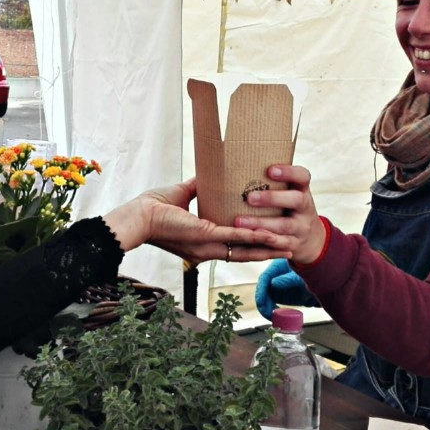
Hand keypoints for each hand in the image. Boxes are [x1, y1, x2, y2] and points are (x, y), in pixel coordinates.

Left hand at [103, 178, 289, 266]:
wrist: (139, 215)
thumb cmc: (154, 208)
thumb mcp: (183, 196)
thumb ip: (198, 189)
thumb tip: (208, 176)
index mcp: (202, 242)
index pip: (233, 247)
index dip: (253, 245)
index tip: (270, 241)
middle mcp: (207, 249)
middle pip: (244, 253)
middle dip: (267, 252)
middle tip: (289, 250)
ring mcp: (207, 244)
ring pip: (244, 249)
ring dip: (267, 248)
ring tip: (288, 249)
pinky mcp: (205, 235)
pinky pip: (235, 238)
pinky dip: (253, 237)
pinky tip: (269, 236)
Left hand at [235, 165, 326, 264]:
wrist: (311, 239)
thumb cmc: (287, 208)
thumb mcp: (287, 193)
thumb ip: (269, 182)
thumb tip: (233, 163)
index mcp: (302, 190)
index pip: (302, 176)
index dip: (289, 172)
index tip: (270, 170)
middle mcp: (305, 208)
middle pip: (296, 200)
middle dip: (273, 198)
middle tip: (249, 197)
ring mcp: (302, 227)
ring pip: (284, 225)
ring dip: (261, 223)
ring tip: (239, 221)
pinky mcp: (294, 245)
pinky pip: (280, 244)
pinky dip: (264, 241)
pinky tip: (249, 238)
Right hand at [254, 258, 319, 319]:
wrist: (328, 285)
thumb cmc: (316, 274)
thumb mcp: (302, 276)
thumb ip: (287, 279)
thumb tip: (273, 283)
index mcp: (279, 267)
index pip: (265, 278)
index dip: (261, 290)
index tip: (261, 302)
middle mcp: (277, 276)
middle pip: (264, 289)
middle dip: (263, 302)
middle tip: (267, 313)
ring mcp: (279, 287)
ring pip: (267, 297)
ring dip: (267, 308)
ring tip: (272, 317)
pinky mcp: (283, 296)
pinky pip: (273, 303)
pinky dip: (273, 311)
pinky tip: (277, 316)